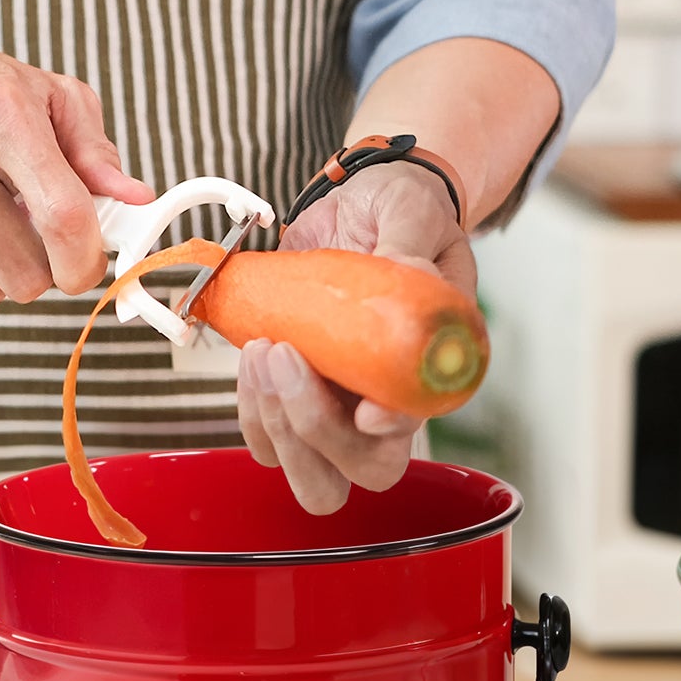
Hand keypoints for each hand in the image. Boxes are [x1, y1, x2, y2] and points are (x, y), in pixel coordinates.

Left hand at [237, 161, 476, 512]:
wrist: (355, 208)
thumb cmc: (399, 213)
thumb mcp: (413, 212)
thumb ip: (410, 245)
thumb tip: (408, 273)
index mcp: (428, 368)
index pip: (417, 423)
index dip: (389, 429)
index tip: (363, 412)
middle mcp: (383, 403)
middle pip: (359, 472)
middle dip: (313, 432)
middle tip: (285, 357)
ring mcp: (335, 408)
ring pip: (304, 467)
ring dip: (273, 420)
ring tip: (265, 348)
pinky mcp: (291, 398)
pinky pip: (265, 437)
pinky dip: (251, 407)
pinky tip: (254, 356)